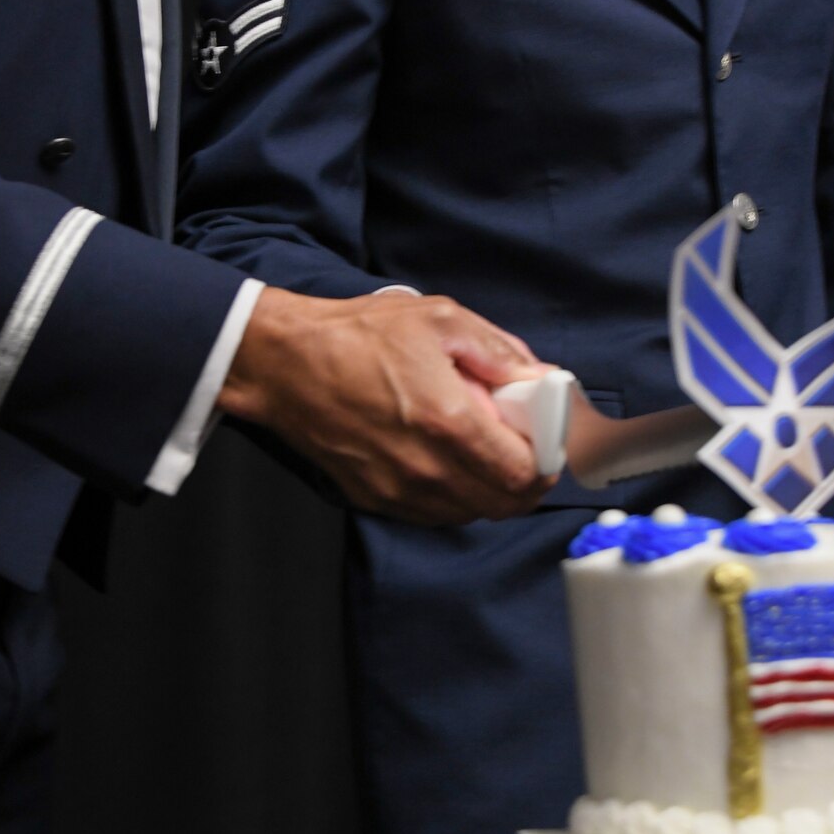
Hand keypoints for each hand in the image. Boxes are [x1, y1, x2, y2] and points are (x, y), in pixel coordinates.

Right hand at [217, 287, 554, 524]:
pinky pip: (435, 513)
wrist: (285, 364)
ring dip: (489, 488)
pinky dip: (454, 494)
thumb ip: (500, 352)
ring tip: (482, 448)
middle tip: (523, 446)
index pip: (524, 474)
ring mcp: (399, 489)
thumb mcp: (441, 320)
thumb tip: (543, 377)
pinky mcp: (376, 498)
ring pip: (471, 513)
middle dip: (526, 479)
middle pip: (504, 504)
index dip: (548, 462)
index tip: (547, 441)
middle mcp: (426, 467)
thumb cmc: (357, 336)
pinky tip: (448, 458)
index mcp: (448, 421)